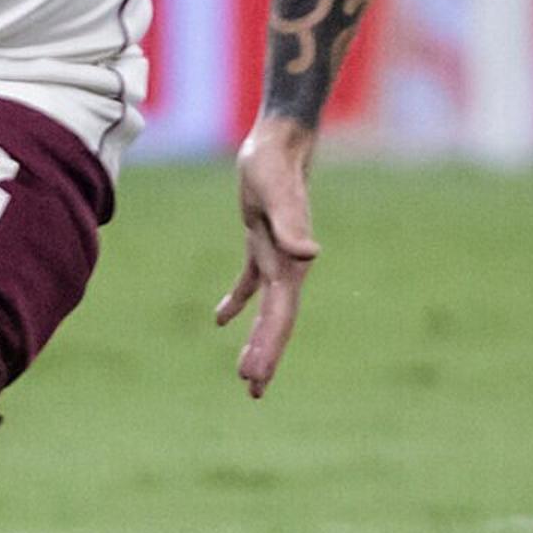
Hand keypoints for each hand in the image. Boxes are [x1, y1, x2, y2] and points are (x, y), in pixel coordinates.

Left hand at [216, 113, 320, 397]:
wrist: (279, 143)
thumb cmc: (275, 166)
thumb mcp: (277, 195)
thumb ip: (291, 227)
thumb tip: (310, 254)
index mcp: (292, 265)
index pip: (280, 317)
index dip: (269, 348)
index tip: (255, 376)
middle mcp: (288, 267)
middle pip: (276, 321)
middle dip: (265, 355)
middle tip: (253, 390)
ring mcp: (275, 256)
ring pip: (266, 309)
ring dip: (258, 338)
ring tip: (247, 372)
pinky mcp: (261, 242)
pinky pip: (249, 282)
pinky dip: (238, 302)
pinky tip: (221, 320)